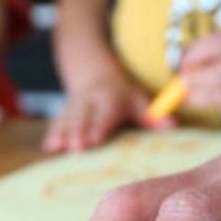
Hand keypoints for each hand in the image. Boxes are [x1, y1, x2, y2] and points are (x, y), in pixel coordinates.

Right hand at [42, 75, 175, 153]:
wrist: (92, 72)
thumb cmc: (121, 94)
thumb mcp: (138, 99)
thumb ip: (153, 116)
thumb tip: (173, 127)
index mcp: (110, 99)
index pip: (105, 114)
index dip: (99, 126)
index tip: (95, 140)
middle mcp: (90, 102)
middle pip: (82, 118)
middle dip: (77, 132)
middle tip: (75, 148)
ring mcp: (74, 107)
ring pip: (66, 120)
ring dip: (61, 134)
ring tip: (55, 148)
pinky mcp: (63, 114)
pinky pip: (56, 124)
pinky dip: (51, 135)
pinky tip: (47, 149)